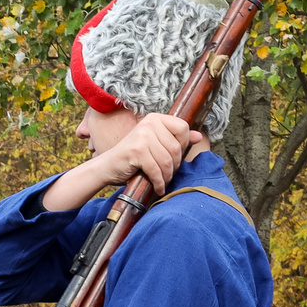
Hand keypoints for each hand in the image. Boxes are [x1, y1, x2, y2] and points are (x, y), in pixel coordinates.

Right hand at [44, 112, 207, 211]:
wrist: (107, 167)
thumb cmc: (133, 157)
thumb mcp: (155, 145)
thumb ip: (175, 139)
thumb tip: (199, 137)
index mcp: (155, 118)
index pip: (183, 128)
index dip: (183, 145)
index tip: (175, 157)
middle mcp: (149, 123)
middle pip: (175, 147)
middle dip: (175, 165)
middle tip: (168, 173)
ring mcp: (142, 136)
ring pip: (167, 160)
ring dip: (167, 176)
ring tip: (163, 182)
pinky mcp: (137, 151)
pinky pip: (156, 169)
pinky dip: (159, 182)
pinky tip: (158, 187)